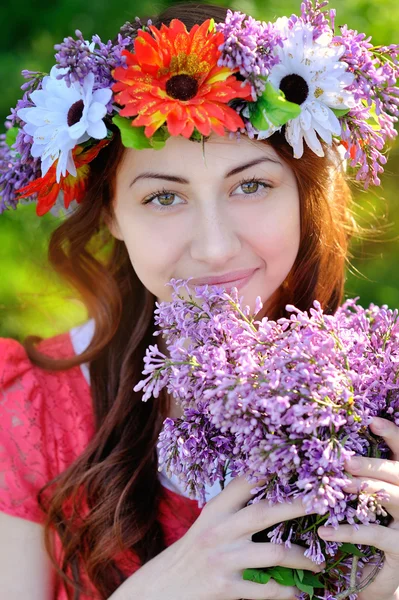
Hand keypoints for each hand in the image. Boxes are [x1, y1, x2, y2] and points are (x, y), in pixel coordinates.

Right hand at [117, 475, 323, 599]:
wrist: (162, 588)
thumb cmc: (190, 553)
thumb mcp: (205, 524)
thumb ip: (231, 512)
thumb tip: (262, 491)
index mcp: (214, 512)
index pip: (243, 484)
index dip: (268, 472)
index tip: (295, 464)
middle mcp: (219, 531)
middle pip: (265, 512)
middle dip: (297, 506)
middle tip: (323, 504)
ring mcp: (224, 560)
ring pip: (274, 553)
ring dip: (302, 558)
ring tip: (318, 562)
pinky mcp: (226, 588)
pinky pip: (266, 589)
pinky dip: (286, 591)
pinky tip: (298, 592)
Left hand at [318, 417, 398, 599]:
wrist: (379, 576)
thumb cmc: (370, 529)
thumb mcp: (366, 500)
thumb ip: (357, 475)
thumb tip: (326, 452)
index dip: (392, 434)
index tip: (372, 421)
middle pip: (398, 472)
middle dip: (372, 464)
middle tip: (347, 461)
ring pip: (393, 496)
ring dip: (365, 487)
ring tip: (340, 484)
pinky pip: (376, 534)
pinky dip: (348, 531)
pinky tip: (325, 531)